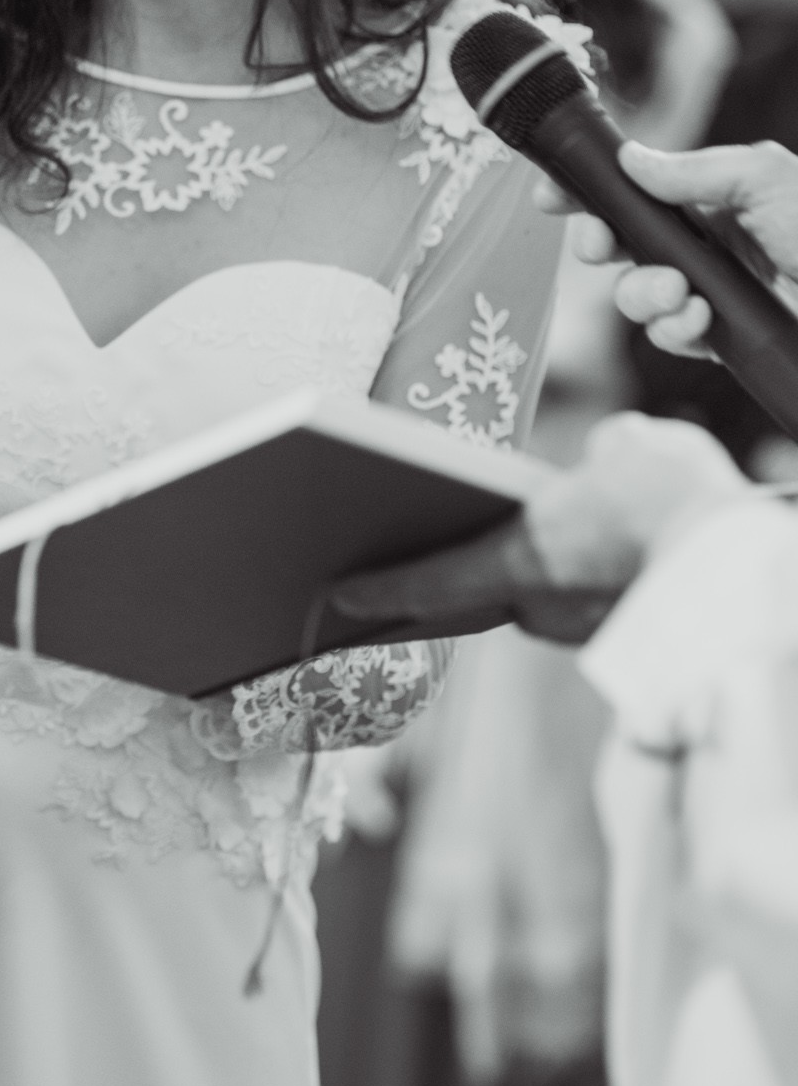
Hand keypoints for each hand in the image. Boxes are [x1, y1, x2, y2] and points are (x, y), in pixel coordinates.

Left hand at [333, 413, 752, 643]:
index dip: (377, 590)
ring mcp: (577, 628)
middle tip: (403, 563)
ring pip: (532, 598)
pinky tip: (588, 557)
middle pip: (473, 592)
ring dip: (524, 577)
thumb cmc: (684, 501)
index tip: (335, 597)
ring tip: (512, 544)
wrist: (750, 574)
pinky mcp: (614, 636)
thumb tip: (611, 450)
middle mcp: (535, 607)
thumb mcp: (639, 449)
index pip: (425, 581)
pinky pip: (575, 606)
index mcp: (515, 561)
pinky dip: (574, 585)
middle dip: (445, 577)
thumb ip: (609, 450)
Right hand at [534, 140, 797, 360]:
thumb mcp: (767, 179)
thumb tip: (633, 160)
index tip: (552, 196)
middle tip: (599, 247)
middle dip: (599, 244)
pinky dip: (675, 328)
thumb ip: (695, 170)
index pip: (636, 188)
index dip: (590, 191)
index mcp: (714, 196)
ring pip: (635, 294)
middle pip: (620, 242)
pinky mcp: (719, 333)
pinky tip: (702, 319)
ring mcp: (708, 289)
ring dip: (642, 294)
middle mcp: (706, 241)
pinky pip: (668, 334)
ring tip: (679, 293)